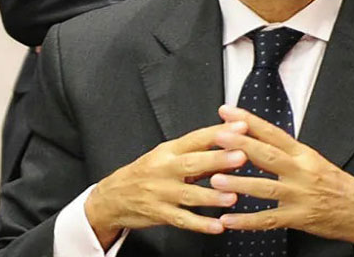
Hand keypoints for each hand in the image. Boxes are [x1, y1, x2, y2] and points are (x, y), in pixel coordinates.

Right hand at [84, 121, 247, 249]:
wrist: (113, 197)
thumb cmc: (146, 173)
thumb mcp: (168, 157)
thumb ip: (198, 153)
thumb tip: (230, 147)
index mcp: (169, 151)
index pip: (196, 138)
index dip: (218, 132)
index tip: (240, 127)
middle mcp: (164, 169)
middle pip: (192, 163)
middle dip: (217, 159)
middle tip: (240, 156)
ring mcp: (160, 192)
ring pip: (188, 195)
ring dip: (212, 196)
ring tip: (233, 196)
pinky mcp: (158, 213)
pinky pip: (181, 220)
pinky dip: (200, 224)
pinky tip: (217, 226)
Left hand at [211, 105, 353, 249]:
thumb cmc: (336, 184)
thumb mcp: (313, 160)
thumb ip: (286, 150)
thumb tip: (256, 135)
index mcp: (303, 154)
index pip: (273, 132)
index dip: (249, 121)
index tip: (228, 111)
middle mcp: (301, 171)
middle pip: (268, 155)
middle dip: (241, 145)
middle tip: (218, 137)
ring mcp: (299, 195)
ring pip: (265, 188)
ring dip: (239, 184)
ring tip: (216, 180)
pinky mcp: (299, 218)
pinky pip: (269, 220)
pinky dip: (246, 221)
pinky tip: (228, 219)